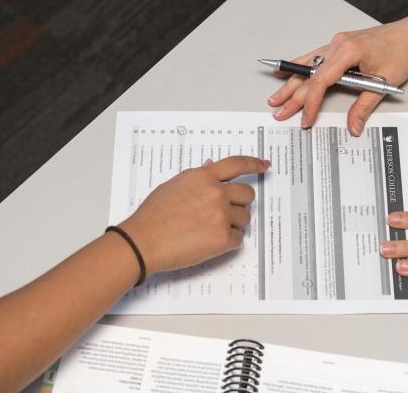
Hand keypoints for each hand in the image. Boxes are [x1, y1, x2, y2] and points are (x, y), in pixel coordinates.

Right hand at [118, 156, 269, 274]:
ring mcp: (221, 215)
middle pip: (248, 194)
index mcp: (204, 177)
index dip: (254, 164)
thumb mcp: (173, 186)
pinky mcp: (223, 238)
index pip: (237, 164)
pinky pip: (238, 239)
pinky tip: (208, 243)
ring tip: (209, 230)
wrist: (143, 241)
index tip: (264, 165)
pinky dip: (227, 243)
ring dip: (233, 224)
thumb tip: (212, 167)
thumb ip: (196, 177)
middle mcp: (216, 193)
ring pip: (245, 218)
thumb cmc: (153, 215)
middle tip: (224, 213)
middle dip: (240, 203)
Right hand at [267, 17, 407, 134]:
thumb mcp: (385, 82)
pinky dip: (299, 67)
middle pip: (309, 74)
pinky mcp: (339, 44)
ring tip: (275, 96)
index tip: (306, 120)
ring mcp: (337, 42)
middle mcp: (338, 44)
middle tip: (278, 112)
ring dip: (291, 81)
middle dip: (292, 95)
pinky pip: (314, 57)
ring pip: (307, 65)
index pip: (321, 81)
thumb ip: (365, 106)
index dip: (311, 103)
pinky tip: (285, 71)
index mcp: (349, 51)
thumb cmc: (402, 52)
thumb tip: (353, 127)